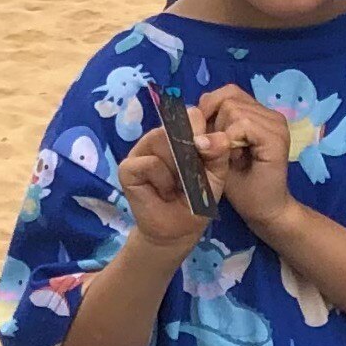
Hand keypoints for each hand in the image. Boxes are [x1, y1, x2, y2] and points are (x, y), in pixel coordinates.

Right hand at [114, 128, 213, 254]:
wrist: (179, 230)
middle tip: (192, 178)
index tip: (207, 154)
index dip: (201, 131)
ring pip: (163, 141)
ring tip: (176, 187)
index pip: (192, 115)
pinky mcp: (127, 167)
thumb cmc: (197, 200)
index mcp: (181, 135)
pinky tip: (163, 193)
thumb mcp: (216, 175)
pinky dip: (162, 180)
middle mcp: (159, 138)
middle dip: (190, 154)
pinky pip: (150, 163)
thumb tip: (205, 138)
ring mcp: (141, 150)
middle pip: (176, 126)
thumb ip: (218, 152)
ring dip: (177, 169)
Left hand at [196, 85, 296, 229]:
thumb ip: (209, 127)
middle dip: (214, 122)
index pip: (228, 93)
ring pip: (233, 109)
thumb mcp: (218, 149)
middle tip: (218, 150)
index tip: (202, 134)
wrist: (262, 209)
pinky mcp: (275, 137)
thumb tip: (190, 108)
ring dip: (222, 133)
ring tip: (228, 156)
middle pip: (228, 97)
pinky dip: (229, 139)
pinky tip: (232, 157)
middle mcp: (269, 113)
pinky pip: (243, 124)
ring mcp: (275, 123)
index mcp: (257, 113)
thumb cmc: (239, 182)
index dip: (209, 108)